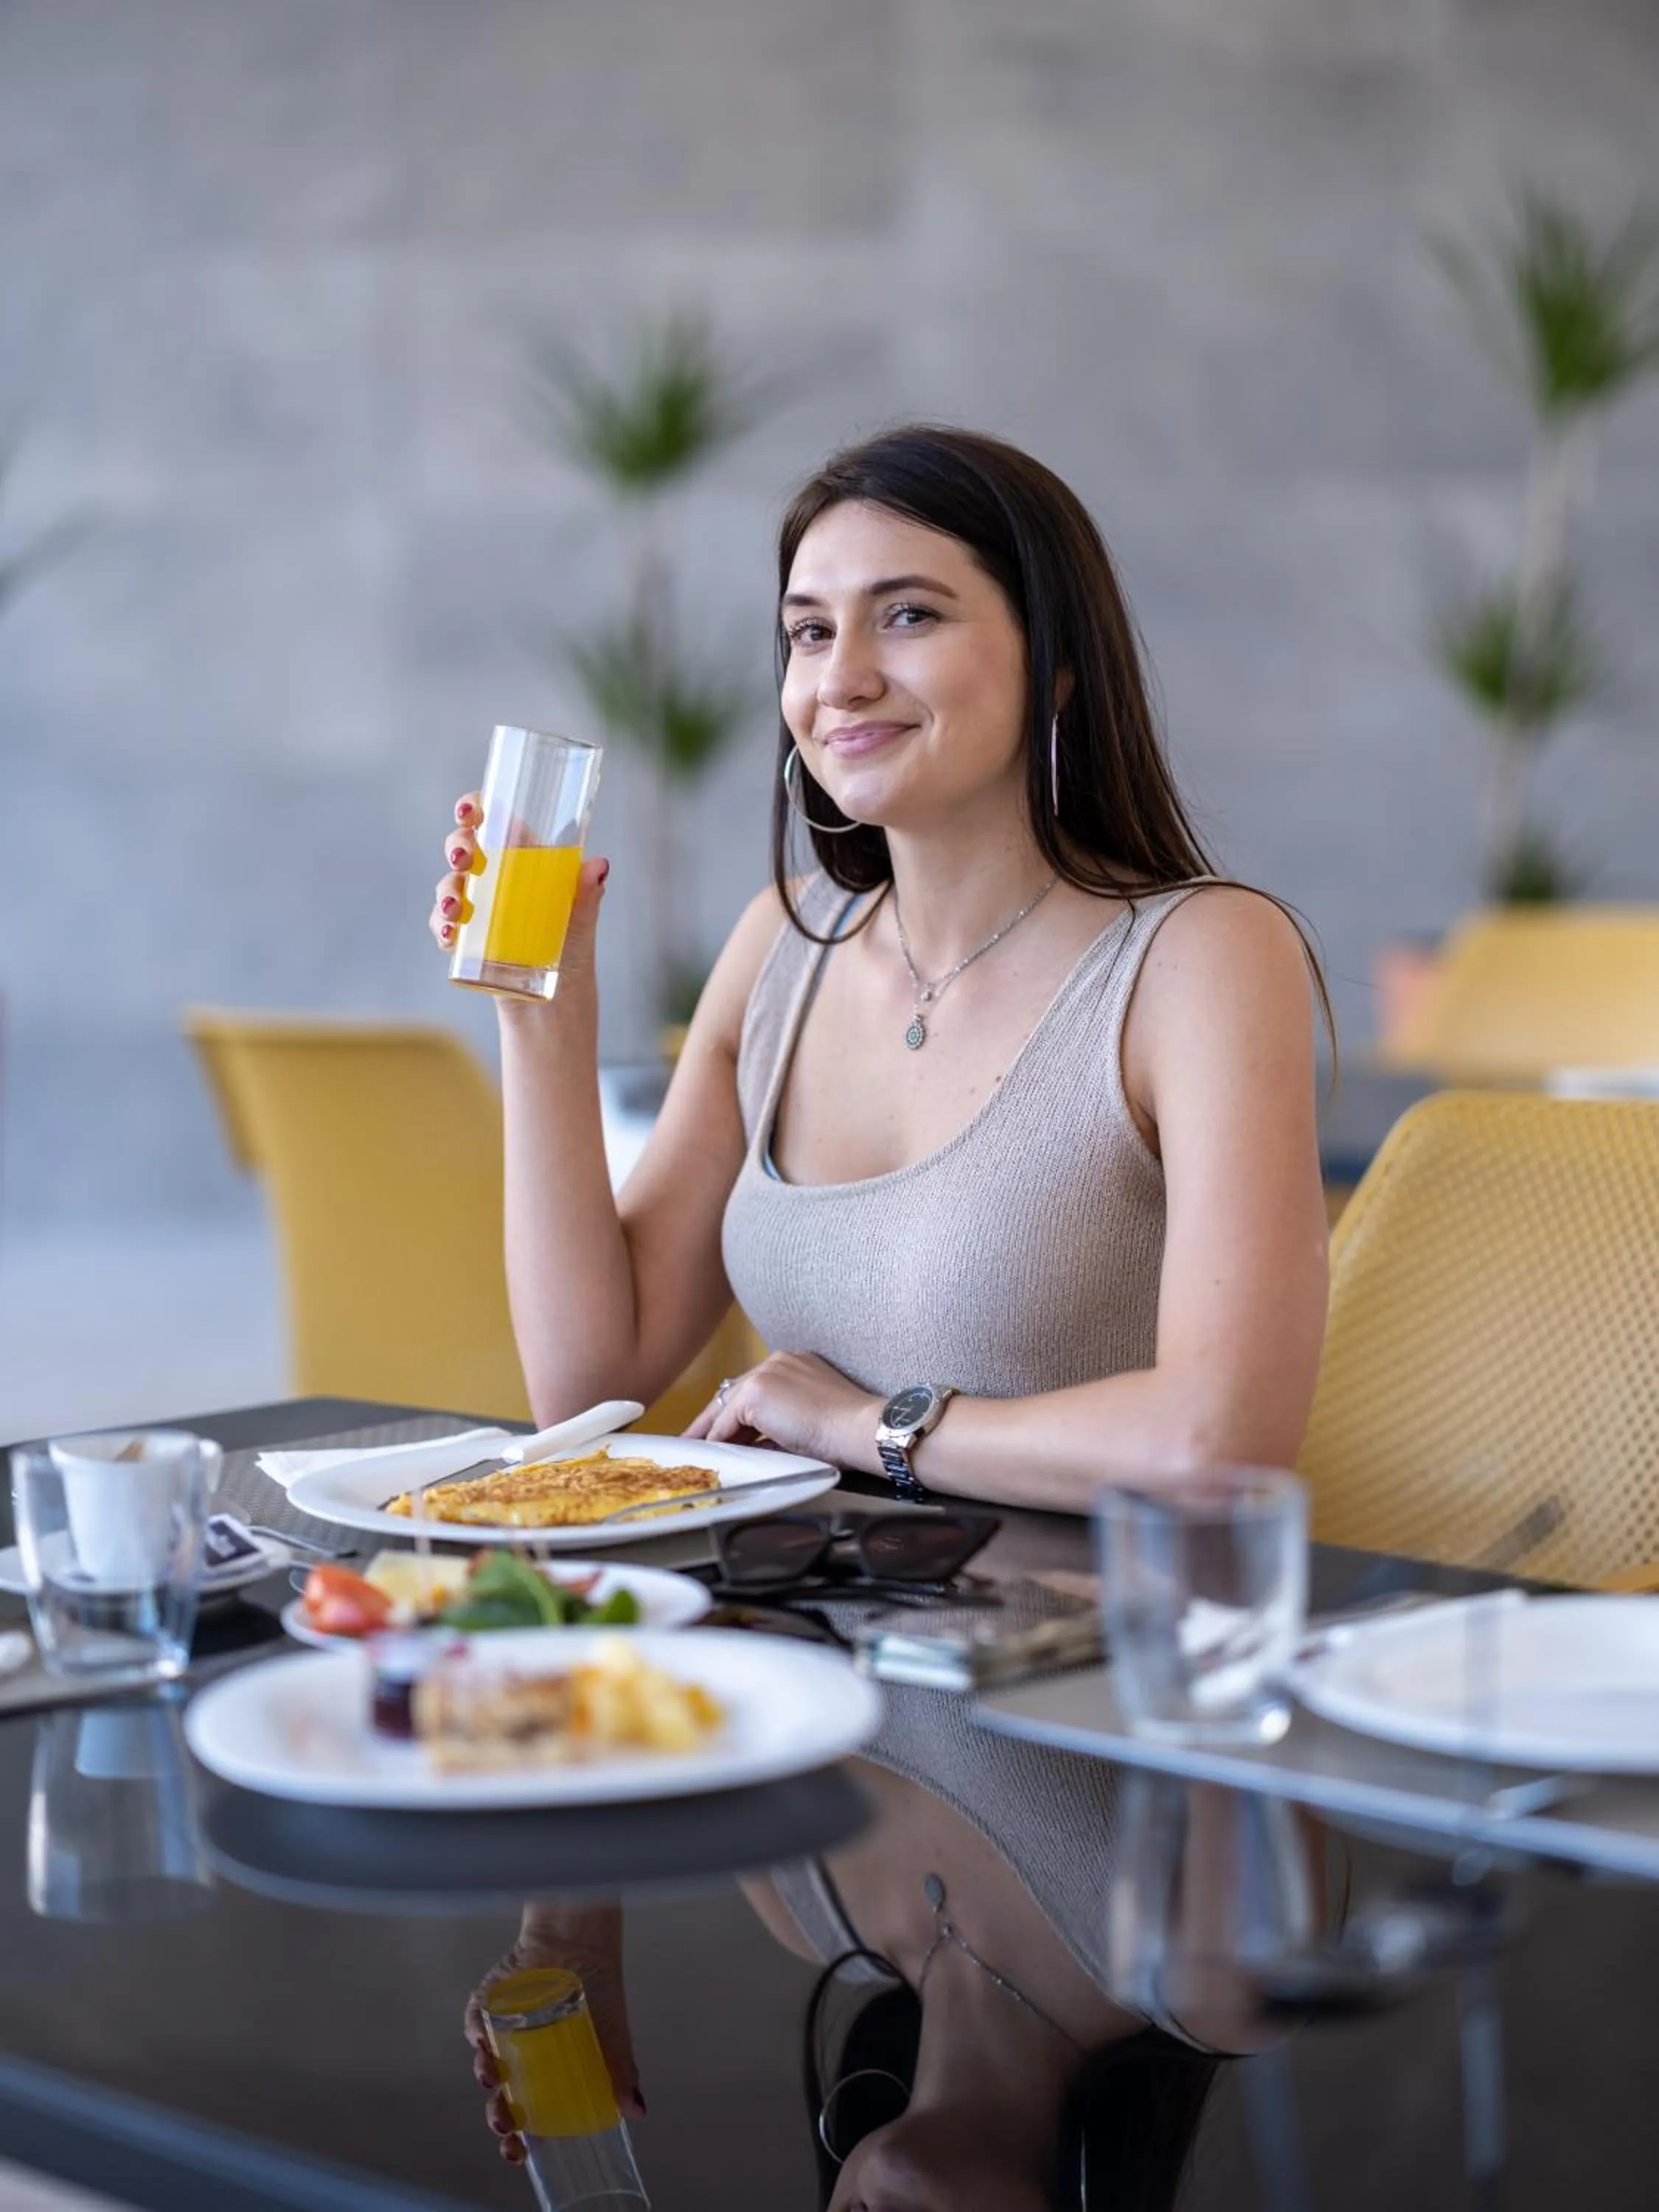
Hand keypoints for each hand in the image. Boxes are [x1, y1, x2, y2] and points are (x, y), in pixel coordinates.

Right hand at [429, 792, 609, 991]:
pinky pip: (444, 925)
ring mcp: (478, 906)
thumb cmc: (573, 947)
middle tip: (463, 859)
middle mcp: (497, 876)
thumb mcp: (583, 919)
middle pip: (465, 846)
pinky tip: (450, 936)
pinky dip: (442, 928)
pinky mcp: (466, 937)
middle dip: (457, 846)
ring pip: (449, 884)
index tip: (469, 811)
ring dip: (446, 891)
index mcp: (524, 859)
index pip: (495, 822)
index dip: (475, 807)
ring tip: (455, 909)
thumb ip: (588, 893)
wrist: (560, 997)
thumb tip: (599, 866)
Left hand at [464, 1902, 642, 2164]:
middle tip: (505, 2120)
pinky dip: (475, 2031)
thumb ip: (621, 2071)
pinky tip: (481, 2038)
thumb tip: (638, 2110)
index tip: (517, 2152)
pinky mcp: (488, 2002)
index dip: (517, 2140)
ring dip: (485, 2074)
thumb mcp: (612, 2035)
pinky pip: (475, 2021)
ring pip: (484, 2063)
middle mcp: (519, 2059)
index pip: (526, 2118)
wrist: (585, 1938)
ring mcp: (500, 2031)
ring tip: (493, 2075)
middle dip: (498, 2115)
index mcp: (545, 2076)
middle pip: (500, 2098)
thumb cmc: (599, 1989)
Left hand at [685, 1351, 882, 1470]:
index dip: (737, 1413)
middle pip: (735, 1392)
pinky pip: (727, 1421)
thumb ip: (780, 1427)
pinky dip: (718, 1438)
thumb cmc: (846, 1434)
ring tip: (697, 1447)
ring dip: (714, 1429)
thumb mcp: (808, 1423)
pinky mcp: (756, 1391)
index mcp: (794, 1366)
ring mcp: (765, 1373)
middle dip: (717, 1419)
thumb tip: (754, 1445)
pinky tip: (712, 1452)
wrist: (859, 1429)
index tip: (724, 1431)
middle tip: (699, 1439)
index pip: (755, 1388)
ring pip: (728, 1404)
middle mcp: (777, 1363)